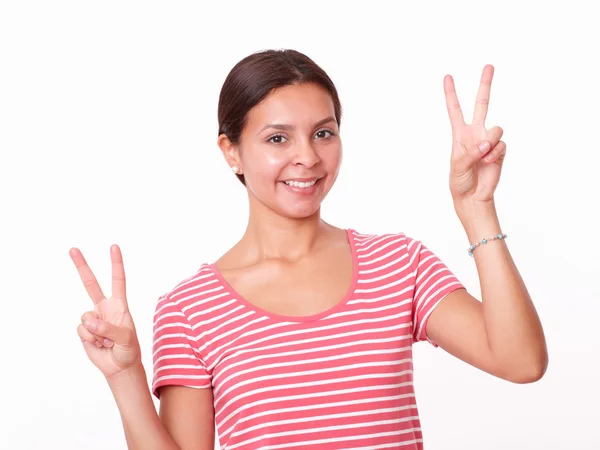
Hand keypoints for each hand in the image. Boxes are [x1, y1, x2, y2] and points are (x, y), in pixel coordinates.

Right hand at [71, 244, 140, 378]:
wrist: (119, 366)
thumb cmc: (128, 349)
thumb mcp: (125, 338)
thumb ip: (109, 329)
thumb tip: (90, 322)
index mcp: (119, 304)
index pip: (118, 280)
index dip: (116, 263)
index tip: (114, 246)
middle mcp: (105, 307)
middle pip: (91, 284)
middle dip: (82, 266)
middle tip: (73, 248)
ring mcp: (93, 318)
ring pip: (86, 317)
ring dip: (96, 332)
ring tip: (107, 341)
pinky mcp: (84, 330)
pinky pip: (82, 330)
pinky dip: (90, 339)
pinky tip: (99, 344)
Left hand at [444, 65, 505, 204]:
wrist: (473, 196)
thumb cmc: (460, 180)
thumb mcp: (458, 165)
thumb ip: (471, 152)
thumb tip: (485, 144)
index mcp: (460, 133)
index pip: (455, 109)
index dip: (451, 93)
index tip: (447, 76)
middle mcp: (475, 133)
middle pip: (482, 104)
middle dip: (485, 84)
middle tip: (489, 65)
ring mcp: (489, 141)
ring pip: (496, 129)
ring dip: (489, 142)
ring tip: (482, 156)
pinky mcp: (500, 150)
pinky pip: (501, 145)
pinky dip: (494, 153)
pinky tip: (488, 162)